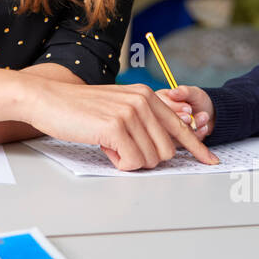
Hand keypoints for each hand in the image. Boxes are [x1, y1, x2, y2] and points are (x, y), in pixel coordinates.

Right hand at [27, 80, 217, 169]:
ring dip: (129, 161)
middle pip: (167, 151)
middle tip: (121, 148)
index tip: (210, 161)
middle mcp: (143, 101)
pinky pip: (132, 162)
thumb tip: (165, 145)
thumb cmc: (79, 109)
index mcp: (147, 95)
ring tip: (109, 145)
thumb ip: (143, 119)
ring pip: (151, 159)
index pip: (181, 127)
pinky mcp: (116, 127)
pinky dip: (118, 163)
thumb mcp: (117, 107)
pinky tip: (104, 148)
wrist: (48, 100)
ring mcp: (131, 113)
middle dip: (146, 158)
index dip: (197, 148)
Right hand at [154, 85, 213, 139]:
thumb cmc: (197, 101)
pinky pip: (181, 144)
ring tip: (203, 118)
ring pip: (172, 135)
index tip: (188, 108)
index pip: (158, 105)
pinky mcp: (173, 142)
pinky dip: (195, 136)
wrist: (207, 114)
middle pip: (162, 122)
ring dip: (191, 128)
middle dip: (182, 120)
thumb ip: (184, 92)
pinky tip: (203, 128)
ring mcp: (164, 131)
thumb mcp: (194, 93)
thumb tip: (173, 92)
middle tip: (193, 117)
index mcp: (157, 100)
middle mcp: (157, 116)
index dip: (174, 108)